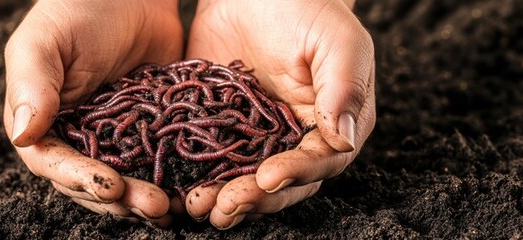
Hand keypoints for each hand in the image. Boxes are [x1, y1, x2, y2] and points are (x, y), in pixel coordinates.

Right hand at [2, 0, 183, 225]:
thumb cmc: (79, 7)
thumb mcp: (46, 40)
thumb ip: (31, 86)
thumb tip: (22, 136)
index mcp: (41, 121)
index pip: (54, 165)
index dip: (81, 180)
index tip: (110, 186)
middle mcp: (75, 137)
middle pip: (92, 184)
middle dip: (121, 199)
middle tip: (154, 205)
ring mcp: (114, 139)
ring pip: (126, 182)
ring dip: (145, 199)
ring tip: (172, 207)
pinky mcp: (148, 134)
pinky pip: (157, 164)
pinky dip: (171, 180)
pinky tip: (190, 189)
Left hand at [184, 0, 375, 228]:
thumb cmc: (305, 4)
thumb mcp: (334, 39)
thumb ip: (344, 86)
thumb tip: (344, 138)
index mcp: (333, 122)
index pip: (320, 161)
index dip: (295, 174)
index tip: (267, 178)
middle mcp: (296, 137)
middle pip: (279, 183)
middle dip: (253, 198)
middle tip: (224, 205)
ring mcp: (256, 135)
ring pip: (242, 178)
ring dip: (222, 196)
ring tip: (197, 205)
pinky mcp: (220, 127)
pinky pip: (209, 158)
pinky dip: (195, 176)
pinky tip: (178, 187)